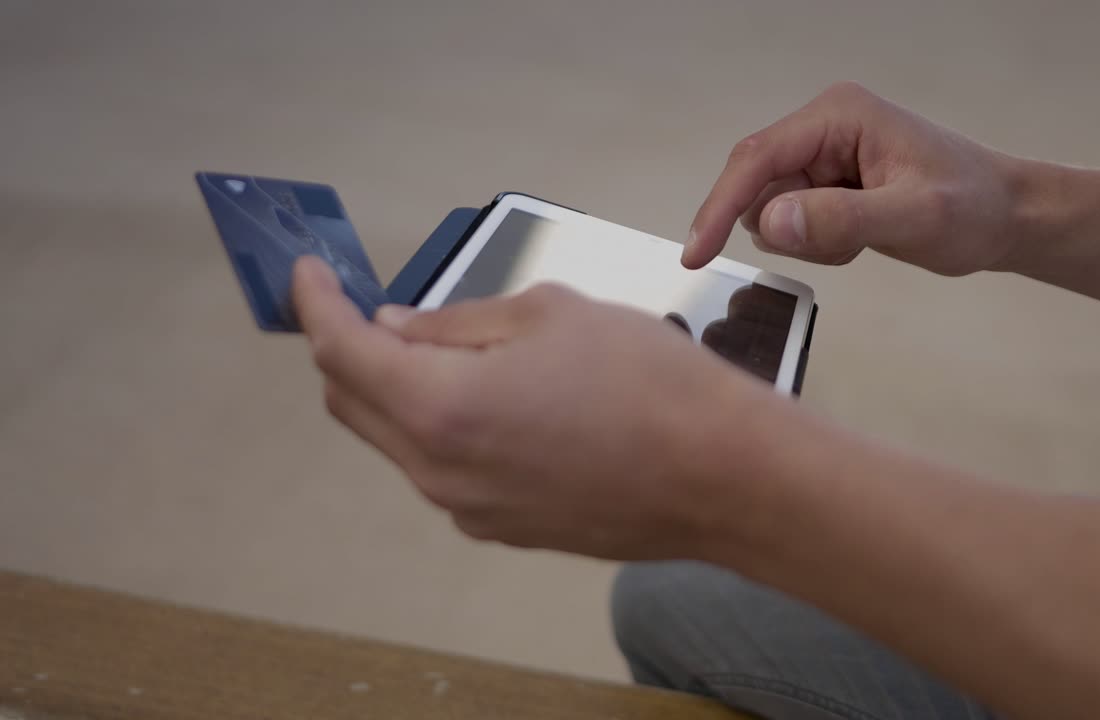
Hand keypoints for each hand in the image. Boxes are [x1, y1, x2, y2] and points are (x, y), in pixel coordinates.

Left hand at [291, 257, 793, 559]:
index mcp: (440, 407)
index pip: (342, 351)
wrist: (722, 476)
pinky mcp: (503, 529)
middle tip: (369, 304)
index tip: (309, 274)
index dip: (316, 304)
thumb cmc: (647, 379)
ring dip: (396, 390)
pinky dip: (439, 426)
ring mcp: (468, 509)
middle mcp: (438, 471)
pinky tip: (489, 398)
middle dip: (346, 348)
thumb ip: (458, 322)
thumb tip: (399, 328)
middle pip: (353, 404)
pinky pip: (443, 470)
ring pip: (397, 440)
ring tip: (441, 346)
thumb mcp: (549, 313)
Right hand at [685, 82, 1021, 276]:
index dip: (720, 206)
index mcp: (839, 116)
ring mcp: (823, 156)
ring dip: (806, 238)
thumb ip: (841, 219)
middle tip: (847, 245)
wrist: (1007, 217)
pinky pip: (790, 222)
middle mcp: (823, 128)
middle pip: (756, 185)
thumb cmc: (974, 207)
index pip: (757, 158)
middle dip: (788, 227)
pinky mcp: (826, 183)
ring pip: (769, 209)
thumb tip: (770, 222)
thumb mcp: (913, 217)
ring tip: (861, 239)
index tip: (697, 253)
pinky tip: (860, 239)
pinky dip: (817, 243)